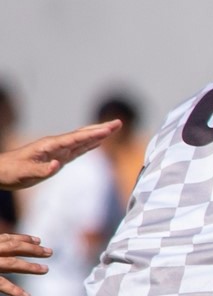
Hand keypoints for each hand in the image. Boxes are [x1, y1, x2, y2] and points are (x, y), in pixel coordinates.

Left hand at [0, 121, 118, 190]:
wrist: (1, 171)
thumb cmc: (12, 172)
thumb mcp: (26, 173)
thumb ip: (43, 169)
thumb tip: (58, 165)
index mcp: (50, 146)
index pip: (76, 139)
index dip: (93, 134)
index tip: (109, 130)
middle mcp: (56, 145)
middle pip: (82, 135)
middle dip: (101, 129)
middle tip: (118, 123)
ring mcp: (58, 150)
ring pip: (82, 140)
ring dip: (98, 134)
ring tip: (113, 128)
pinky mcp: (58, 157)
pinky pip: (78, 149)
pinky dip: (90, 144)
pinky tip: (97, 142)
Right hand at [0, 234, 50, 295]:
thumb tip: (8, 257)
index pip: (7, 238)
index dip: (23, 238)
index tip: (38, 240)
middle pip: (14, 247)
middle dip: (33, 250)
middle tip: (50, 252)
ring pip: (12, 264)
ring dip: (30, 267)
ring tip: (46, 269)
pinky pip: (2, 284)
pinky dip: (14, 290)